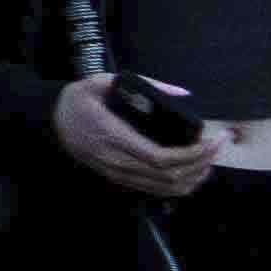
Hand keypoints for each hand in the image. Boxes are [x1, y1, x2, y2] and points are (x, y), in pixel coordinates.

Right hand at [42, 75, 214, 201]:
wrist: (50, 122)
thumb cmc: (77, 100)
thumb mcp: (101, 81)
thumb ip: (143, 83)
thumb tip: (182, 92)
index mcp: (114, 137)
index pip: (161, 158)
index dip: (193, 154)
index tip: (213, 139)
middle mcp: (117, 161)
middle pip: (169, 175)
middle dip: (202, 163)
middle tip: (220, 144)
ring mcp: (118, 173)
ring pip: (165, 187)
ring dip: (195, 176)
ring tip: (211, 158)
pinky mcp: (120, 178)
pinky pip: (156, 190)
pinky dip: (180, 184)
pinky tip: (193, 171)